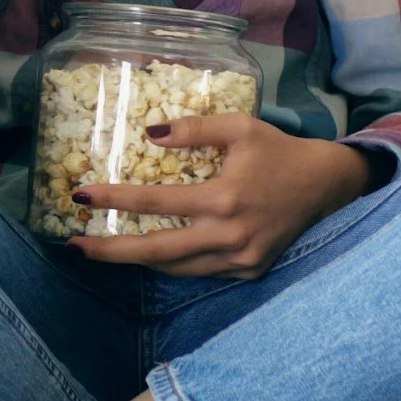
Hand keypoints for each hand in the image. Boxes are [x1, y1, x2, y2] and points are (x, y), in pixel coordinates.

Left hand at [69, 114, 373, 278]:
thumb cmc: (278, 151)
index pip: (156, 203)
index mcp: (224, 199)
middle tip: (74, 246)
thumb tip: (150, 133)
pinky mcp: (249, 271)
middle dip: (112, 252)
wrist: (326, 186)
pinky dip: (171, 265)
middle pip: (157, 252)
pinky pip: (199, 272)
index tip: (81, 196)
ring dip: (137, 261)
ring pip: (176, 269)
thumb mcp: (239, 127)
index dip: (115, 199)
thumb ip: (193, 128)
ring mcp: (240, 260)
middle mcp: (229, 236)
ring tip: (103, 250)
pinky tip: (147, 254)